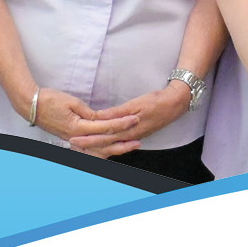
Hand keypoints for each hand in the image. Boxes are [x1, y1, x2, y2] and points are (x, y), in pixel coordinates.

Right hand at [28, 87, 139, 150]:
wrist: (31, 106)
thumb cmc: (49, 100)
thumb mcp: (72, 102)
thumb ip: (89, 113)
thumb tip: (104, 119)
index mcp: (78, 127)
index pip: (105, 127)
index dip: (121, 123)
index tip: (134, 119)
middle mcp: (77, 138)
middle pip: (105, 143)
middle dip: (123, 140)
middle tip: (139, 139)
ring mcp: (74, 141)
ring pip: (99, 150)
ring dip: (116, 149)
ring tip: (131, 146)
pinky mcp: (72, 140)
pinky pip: (91, 149)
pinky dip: (103, 151)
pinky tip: (113, 150)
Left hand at [68, 81, 192, 154]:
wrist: (175, 104)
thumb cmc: (156, 102)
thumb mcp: (135, 104)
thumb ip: (117, 113)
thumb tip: (100, 118)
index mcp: (129, 130)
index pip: (104, 137)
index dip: (88, 138)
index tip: (74, 137)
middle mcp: (130, 136)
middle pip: (105, 143)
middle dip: (88, 144)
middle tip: (72, 142)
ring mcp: (134, 136)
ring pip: (112, 144)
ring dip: (97, 145)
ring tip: (82, 144)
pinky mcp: (137, 133)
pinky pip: (119, 141)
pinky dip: (108, 143)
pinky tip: (102, 142)